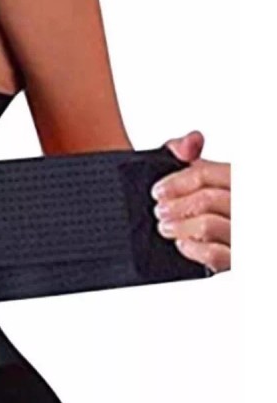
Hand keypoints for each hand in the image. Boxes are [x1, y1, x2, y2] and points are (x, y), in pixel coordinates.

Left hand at [151, 130, 230, 273]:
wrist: (215, 234)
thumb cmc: (195, 198)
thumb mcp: (191, 169)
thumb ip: (186, 151)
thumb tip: (189, 143)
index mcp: (240, 179)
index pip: (207, 174)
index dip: (176, 182)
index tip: (157, 191)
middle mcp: (246, 205)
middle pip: (206, 199)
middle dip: (175, 206)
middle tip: (159, 211)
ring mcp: (242, 233)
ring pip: (208, 225)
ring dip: (178, 226)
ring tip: (165, 227)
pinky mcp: (235, 259)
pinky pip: (213, 254)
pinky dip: (191, 248)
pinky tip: (183, 244)